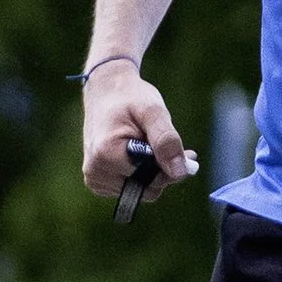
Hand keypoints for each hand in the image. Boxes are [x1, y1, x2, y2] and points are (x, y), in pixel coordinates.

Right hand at [80, 66, 195, 208]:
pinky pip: (130, 188)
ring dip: (152, 172)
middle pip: (146, 189)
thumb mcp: (153, 111)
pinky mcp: (97, 181)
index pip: (152, 181)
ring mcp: (94, 178)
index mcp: (106, 154)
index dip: (170, 167)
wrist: (106, 90)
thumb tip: (180, 173)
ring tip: (150, 144)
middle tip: (172, 147)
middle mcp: (95, 172)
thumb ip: (166, 141)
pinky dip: (140, 174)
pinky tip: (139, 153)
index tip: (187, 152)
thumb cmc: (130, 97)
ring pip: (140, 190)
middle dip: (163, 171)